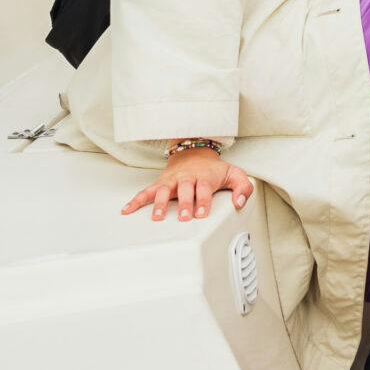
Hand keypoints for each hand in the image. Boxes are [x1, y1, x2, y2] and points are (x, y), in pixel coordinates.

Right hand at [123, 148, 252, 222]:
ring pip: (164, 191)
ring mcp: (172, 180)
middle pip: (184, 190)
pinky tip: (127, 210)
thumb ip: (242, 188)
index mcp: (204, 177)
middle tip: (183, 217)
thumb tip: (239, 203)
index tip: (202, 213)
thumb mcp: (234, 174)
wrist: (194, 152)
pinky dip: (136, 200)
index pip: (204, 189)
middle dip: (183, 204)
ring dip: (159, 204)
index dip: (203, 200)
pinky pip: (146, 191)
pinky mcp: (161, 183)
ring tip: (156, 217)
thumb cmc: (214, 169)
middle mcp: (186, 178)